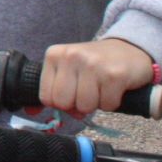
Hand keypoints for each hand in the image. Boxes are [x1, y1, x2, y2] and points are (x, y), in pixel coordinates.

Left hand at [38, 37, 155, 114]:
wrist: (130, 49)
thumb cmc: (96, 63)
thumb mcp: (67, 69)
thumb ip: (50, 88)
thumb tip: (31, 111)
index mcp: (55, 55)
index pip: (46, 97)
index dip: (61, 103)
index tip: (72, 94)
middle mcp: (71, 56)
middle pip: (63, 103)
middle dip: (77, 105)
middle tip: (89, 92)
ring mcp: (93, 64)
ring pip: (85, 106)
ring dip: (96, 104)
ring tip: (102, 88)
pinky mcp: (115, 75)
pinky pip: (107, 106)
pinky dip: (112, 103)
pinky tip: (114, 88)